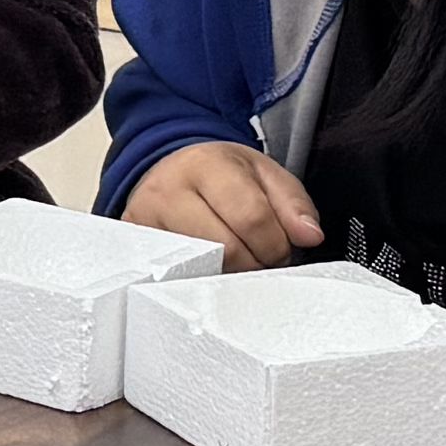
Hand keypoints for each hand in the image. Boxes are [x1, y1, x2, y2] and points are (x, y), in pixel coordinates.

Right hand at [123, 140, 322, 269]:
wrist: (170, 171)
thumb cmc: (219, 175)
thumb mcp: (263, 175)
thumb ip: (293, 204)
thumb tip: (310, 236)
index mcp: (206, 165)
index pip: (251, 219)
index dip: (275, 244)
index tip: (279, 248)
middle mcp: (168, 191)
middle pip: (226, 250)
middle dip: (254, 263)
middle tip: (258, 258)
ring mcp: (145, 223)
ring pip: (200, 271)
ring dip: (228, 275)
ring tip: (234, 260)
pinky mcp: (136, 249)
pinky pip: (174, 279)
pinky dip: (199, 280)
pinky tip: (207, 268)